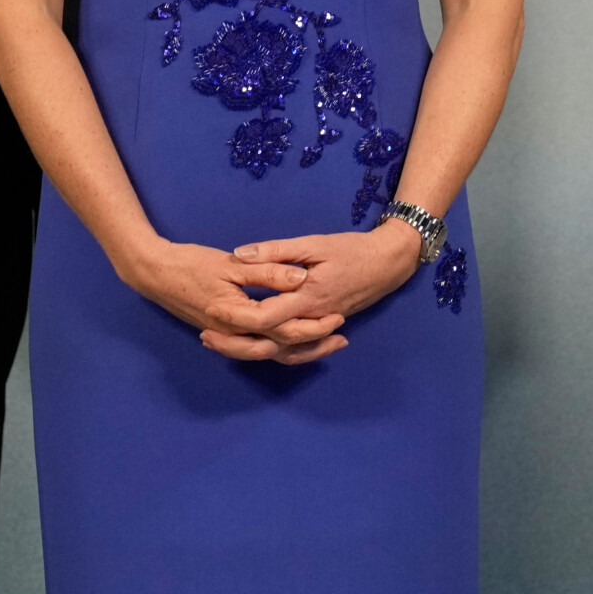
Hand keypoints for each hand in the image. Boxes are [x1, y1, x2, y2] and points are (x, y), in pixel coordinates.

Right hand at [113, 239, 341, 364]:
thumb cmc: (191, 264)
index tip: (338, 316)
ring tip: (326, 345)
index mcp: (238, 316)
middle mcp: (235, 334)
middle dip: (313, 346)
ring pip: (270, 355)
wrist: (155, 273)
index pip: (284, 328)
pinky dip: (278, 349)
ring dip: (299, 352)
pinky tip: (291, 343)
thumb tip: (300, 278)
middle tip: (340, 337)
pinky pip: (256, 350)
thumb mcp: (231, 264)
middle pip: (281, 349)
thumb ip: (267, 271)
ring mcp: (228, 337)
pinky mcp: (225, 334)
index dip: (313, 325)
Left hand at [224, 226, 423, 356]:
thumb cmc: (351, 250)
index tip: (211, 308)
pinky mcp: (321, 327)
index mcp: (307, 298)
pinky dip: (272, 349)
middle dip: (236, 342)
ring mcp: (318, 327)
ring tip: (221, 344)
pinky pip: (295, 347)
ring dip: (251, 349)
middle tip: (205, 336)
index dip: (237, 315)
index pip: (266, 316)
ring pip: (281, 350)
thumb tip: (240, 254)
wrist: (387, 264)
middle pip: (269, 341)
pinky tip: (254, 344)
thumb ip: (276, 251)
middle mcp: (311, 319)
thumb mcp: (314, 244)